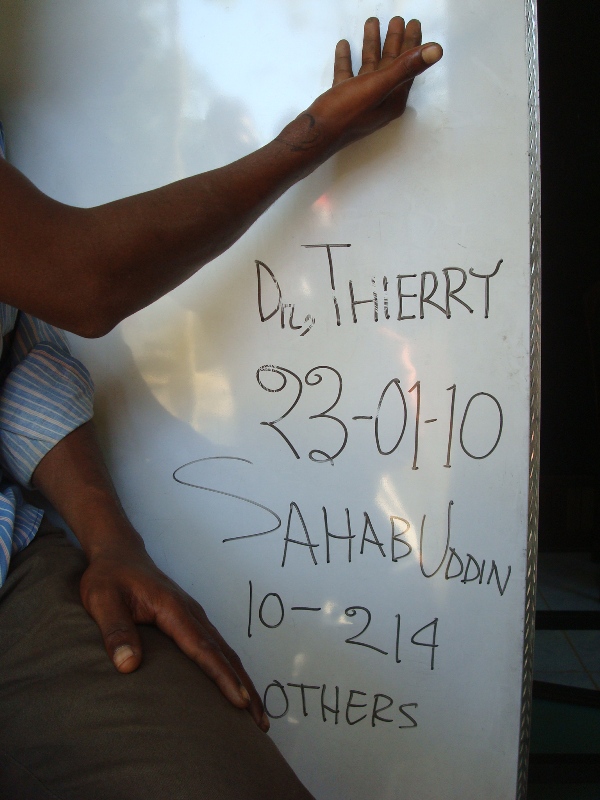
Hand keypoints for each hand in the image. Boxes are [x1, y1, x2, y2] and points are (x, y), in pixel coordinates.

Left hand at [79, 540, 268, 731]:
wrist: (118, 553)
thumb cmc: (109, 576)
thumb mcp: (102, 601)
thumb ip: (116, 630)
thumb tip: (129, 665)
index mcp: (173, 608)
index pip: (202, 648)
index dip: (222, 676)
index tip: (239, 702)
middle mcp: (190, 612)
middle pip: (224, 653)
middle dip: (244, 686)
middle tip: (259, 721)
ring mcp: (193, 615)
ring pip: (224, 650)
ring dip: (241, 679)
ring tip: (254, 713)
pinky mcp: (189, 620)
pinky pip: (215, 646)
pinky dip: (229, 667)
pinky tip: (233, 683)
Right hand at [281, 17, 441, 155]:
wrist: (315, 134)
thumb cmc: (347, 112)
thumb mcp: (379, 86)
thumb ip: (406, 67)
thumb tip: (437, 50)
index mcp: (393, 99)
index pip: (407, 67)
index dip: (412, 44)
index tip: (413, 23)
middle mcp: (380, 101)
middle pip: (390, 65)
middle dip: (393, 40)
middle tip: (396, 20)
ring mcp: (361, 101)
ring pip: (369, 67)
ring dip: (371, 45)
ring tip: (371, 23)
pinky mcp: (343, 100)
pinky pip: (349, 75)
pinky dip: (348, 59)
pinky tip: (345, 45)